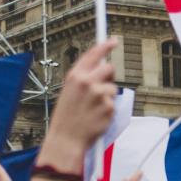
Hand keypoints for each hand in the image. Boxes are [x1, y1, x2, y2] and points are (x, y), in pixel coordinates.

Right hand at [41, 38, 118, 170]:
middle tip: (103, 87)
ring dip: (108, 97)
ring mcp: (98, 94)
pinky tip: (97, 117)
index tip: (113, 41)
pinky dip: (108, 110)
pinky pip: (114, 104)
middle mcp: (86, 82)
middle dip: (109, 76)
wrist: (66, 140)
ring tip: (94, 109)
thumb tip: (100, 68)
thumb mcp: (69, 92)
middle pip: (109, 68)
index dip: (105, 45)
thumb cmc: (67, 118)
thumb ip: (83, 79)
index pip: (93, 54)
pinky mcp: (108, 106)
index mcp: (74, 76)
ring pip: (113, 88)